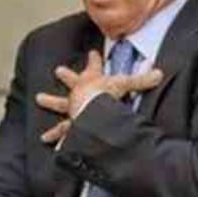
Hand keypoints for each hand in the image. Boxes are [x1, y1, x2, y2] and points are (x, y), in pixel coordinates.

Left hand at [35, 50, 162, 142]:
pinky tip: (50, 144)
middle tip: (58, 70)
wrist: (91, 109)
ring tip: (38, 99)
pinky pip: (63, 133)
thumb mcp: (127, 83)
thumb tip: (159, 73)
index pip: (94, 65)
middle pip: (71, 81)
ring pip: (60, 105)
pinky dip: (58, 139)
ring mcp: (73, 108)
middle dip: (65, 75)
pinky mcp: (72, 125)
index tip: (93, 51)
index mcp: (92, 80)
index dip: (94, 59)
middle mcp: (80, 92)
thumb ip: (143, 80)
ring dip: (50, 102)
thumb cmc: (106, 94)